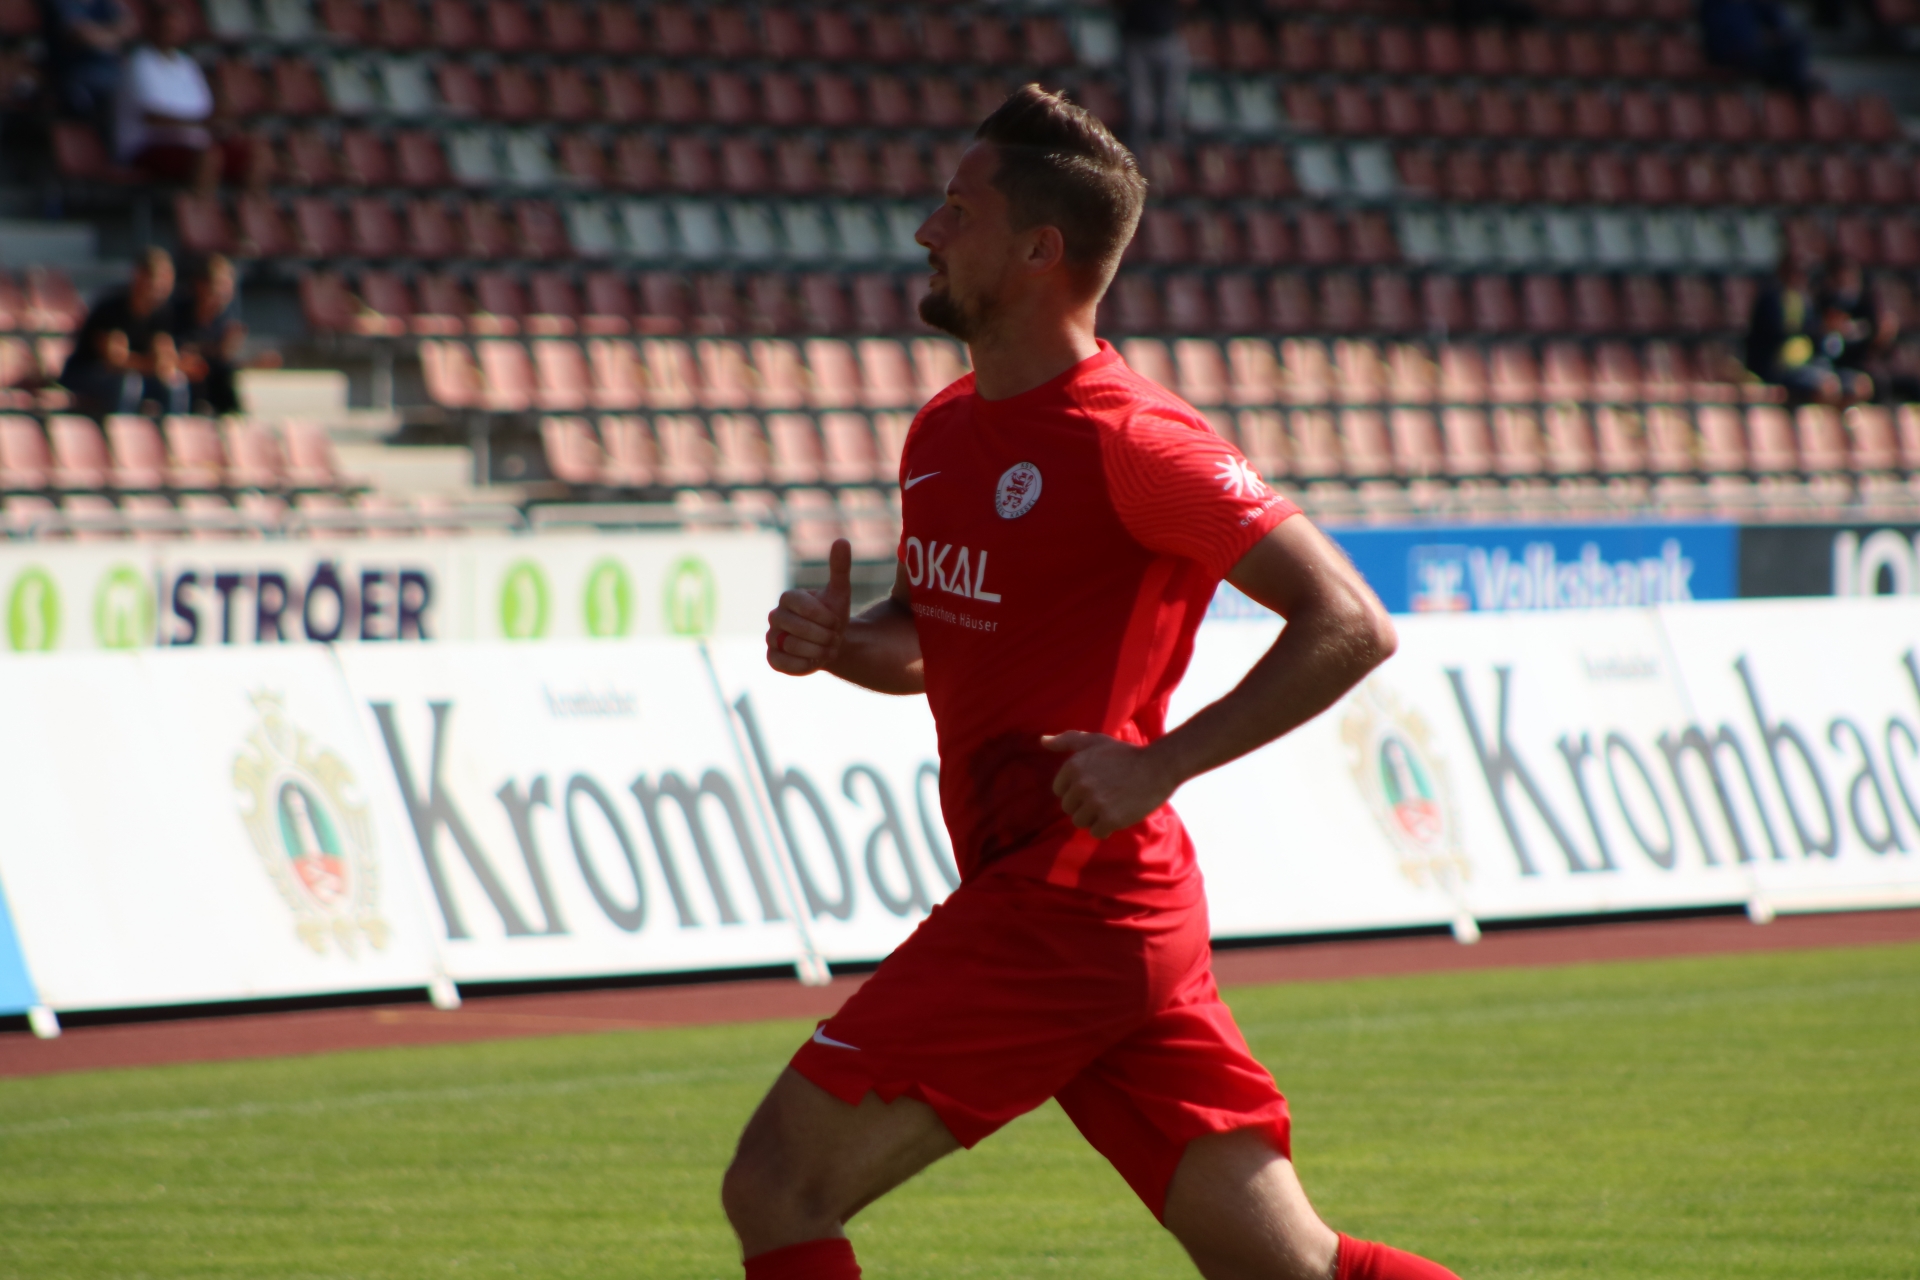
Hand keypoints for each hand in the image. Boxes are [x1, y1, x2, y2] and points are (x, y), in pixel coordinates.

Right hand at [766, 539, 851, 675]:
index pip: (797, 602)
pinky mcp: (772, 658)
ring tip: (828, 649)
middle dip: (822, 635)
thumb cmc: (833, 615)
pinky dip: (804, 664)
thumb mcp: (840, 592)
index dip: (820, 615)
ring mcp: (772, 638)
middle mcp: (775, 616)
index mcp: (789, 598)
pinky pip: (783, 664)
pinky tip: (816, 660)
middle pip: (794, 626)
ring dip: (817, 650)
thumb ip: (839, 568)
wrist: (832, 643)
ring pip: (791, 646)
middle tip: (835, 637)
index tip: (836, 621)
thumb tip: (842, 540)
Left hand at [1042, 731, 1179, 838]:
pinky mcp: (1110, 819)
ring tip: (1110, 805)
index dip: (1075, 791)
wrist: (1157, 767)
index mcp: (1073, 766)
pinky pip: (1096, 832)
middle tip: (1104, 796)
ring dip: (1094, 818)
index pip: (1059, 791)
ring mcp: (1095, 803)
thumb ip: (1067, 740)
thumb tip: (1043, 741)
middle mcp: (1081, 785)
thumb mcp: (1095, 741)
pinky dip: (1105, 828)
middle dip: (1084, 805)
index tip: (1093, 785)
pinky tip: (1117, 815)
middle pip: (1069, 808)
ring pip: (1080, 822)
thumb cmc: (1124, 754)